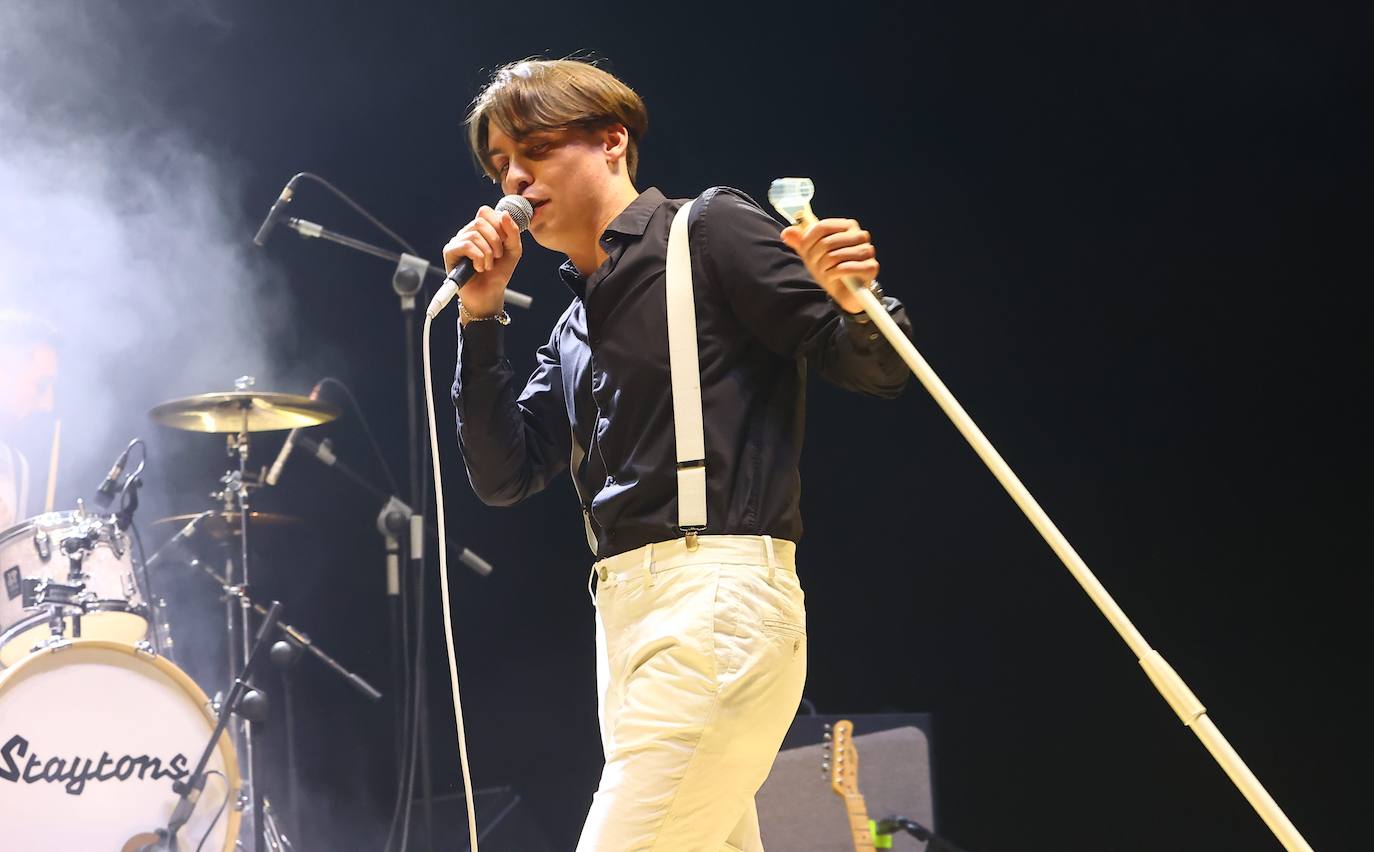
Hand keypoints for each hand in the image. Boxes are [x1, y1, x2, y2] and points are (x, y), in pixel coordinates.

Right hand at [442, 205, 524, 321]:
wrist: (489, 294)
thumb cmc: (499, 273)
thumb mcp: (513, 251)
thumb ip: (513, 232)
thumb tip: (504, 214)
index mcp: (481, 229)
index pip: (485, 211)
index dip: (498, 224)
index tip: (505, 242)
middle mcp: (467, 232)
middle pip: (480, 221)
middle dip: (495, 240)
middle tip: (498, 256)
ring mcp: (457, 242)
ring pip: (474, 234)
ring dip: (487, 252)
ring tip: (488, 266)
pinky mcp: (450, 252)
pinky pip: (466, 245)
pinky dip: (478, 257)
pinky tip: (479, 268)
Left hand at [780, 218, 878, 313]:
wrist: (845, 292)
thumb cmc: (830, 269)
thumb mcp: (812, 255)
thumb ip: (800, 243)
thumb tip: (786, 232)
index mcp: (847, 226)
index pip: (823, 226)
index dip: (809, 240)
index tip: (805, 252)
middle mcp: (860, 235)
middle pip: (828, 241)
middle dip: (815, 257)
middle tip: (816, 266)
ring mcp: (868, 251)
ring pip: (835, 255)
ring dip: (824, 267)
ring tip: (825, 273)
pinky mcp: (871, 267)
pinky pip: (845, 268)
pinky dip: (834, 275)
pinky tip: (833, 277)